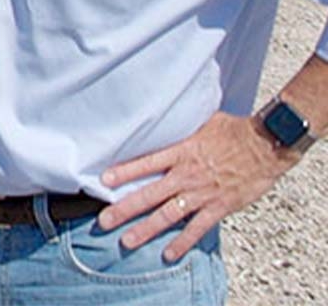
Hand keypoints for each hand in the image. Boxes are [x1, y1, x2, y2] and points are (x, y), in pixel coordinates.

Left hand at [98, 111, 299, 261]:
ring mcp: (202, 193)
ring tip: (127, 241)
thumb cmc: (232, 129)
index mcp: (180, 152)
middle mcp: (186, 175)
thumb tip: (161, 115)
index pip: (145, 163)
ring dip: (146, 229)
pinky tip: (168, 254)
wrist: (264, 145)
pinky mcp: (219, 207)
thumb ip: (179, 127)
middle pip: (150, 194)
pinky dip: (182, 242)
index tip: (104, 181)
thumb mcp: (200, 121)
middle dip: (125, 208)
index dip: (124, 172)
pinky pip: (197, 228)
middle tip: (104, 220)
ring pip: (168, 215)